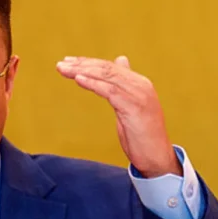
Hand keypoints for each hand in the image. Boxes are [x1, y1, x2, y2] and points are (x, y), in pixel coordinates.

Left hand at [56, 56, 181, 177]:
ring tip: (64, 70)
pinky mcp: (134, 108)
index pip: (110, 67)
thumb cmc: (141, 134)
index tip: (68, 62)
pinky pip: (110, 91)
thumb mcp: (131, 105)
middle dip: (81, 65)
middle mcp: (141, 85)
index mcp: (139, 83)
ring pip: (107, 77)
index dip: (88, 63)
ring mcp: (139, 95)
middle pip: (107, 69)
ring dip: (82, 71)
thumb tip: (120, 60)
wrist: (156, 157)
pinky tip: (78, 79)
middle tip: (60, 65)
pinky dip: (93, 83)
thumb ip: (124, 85)